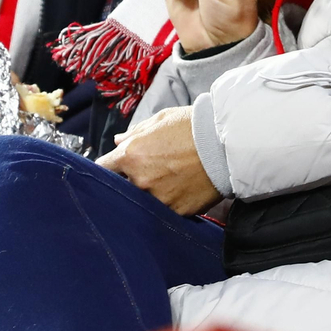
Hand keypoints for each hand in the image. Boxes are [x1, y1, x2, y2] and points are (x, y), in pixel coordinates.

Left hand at [97, 106, 220, 214]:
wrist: (227, 144)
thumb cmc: (193, 126)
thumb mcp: (161, 120)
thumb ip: (136, 132)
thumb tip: (119, 141)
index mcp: (131, 155)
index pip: (104, 168)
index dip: (108, 168)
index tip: (112, 169)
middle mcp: (140, 180)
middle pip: (123, 186)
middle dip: (132, 179)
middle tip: (152, 170)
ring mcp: (158, 198)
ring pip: (145, 200)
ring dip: (152, 191)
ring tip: (172, 179)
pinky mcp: (177, 211)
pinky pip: (166, 209)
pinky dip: (171, 200)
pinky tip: (184, 188)